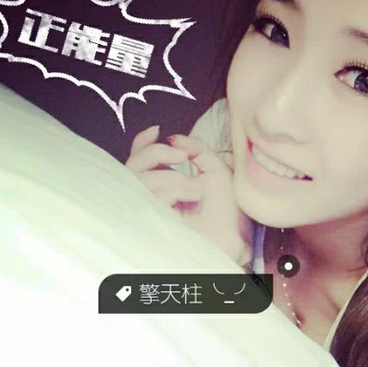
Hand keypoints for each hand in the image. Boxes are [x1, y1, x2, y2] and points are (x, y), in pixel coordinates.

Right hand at [126, 125, 252, 265]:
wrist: (236, 235)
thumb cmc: (226, 208)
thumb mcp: (214, 168)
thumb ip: (195, 148)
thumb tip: (173, 137)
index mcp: (163, 184)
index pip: (139, 162)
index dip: (142, 143)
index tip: (158, 131)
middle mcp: (151, 198)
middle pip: (131, 167)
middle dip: (155, 153)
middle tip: (182, 155)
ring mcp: (150, 212)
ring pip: (141, 180)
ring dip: (173, 176)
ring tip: (197, 188)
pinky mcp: (153, 223)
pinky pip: (154, 196)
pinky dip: (176, 189)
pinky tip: (194, 196)